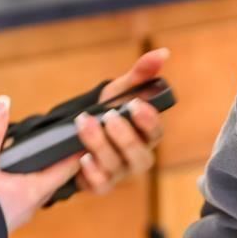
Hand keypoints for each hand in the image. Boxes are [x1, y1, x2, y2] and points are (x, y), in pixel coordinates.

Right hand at [0, 96, 81, 232]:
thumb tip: (3, 104)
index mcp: (33, 191)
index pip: (66, 168)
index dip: (74, 152)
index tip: (82, 138)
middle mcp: (27, 205)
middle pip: (37, 173)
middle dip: (27, 154)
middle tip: (29, 139)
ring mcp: (10, 213)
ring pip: (8, 180)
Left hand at [76, 49, 169, 194]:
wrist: (73, 135)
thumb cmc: (105, 112)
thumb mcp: (119, 91)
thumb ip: (140, 74)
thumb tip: (163, 53)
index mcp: (146, 136)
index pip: (156, 133)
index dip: (148, 121)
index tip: (135, 104)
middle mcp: (137, 158)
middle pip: (140, 156)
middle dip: (125, 137)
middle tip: (109, 116)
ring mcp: (119, 173)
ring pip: (117, 167)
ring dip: (101, 145)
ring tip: (84, 124)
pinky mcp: (99, 184)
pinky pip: (100, 185)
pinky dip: (92, 173)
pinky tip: (82, 157)